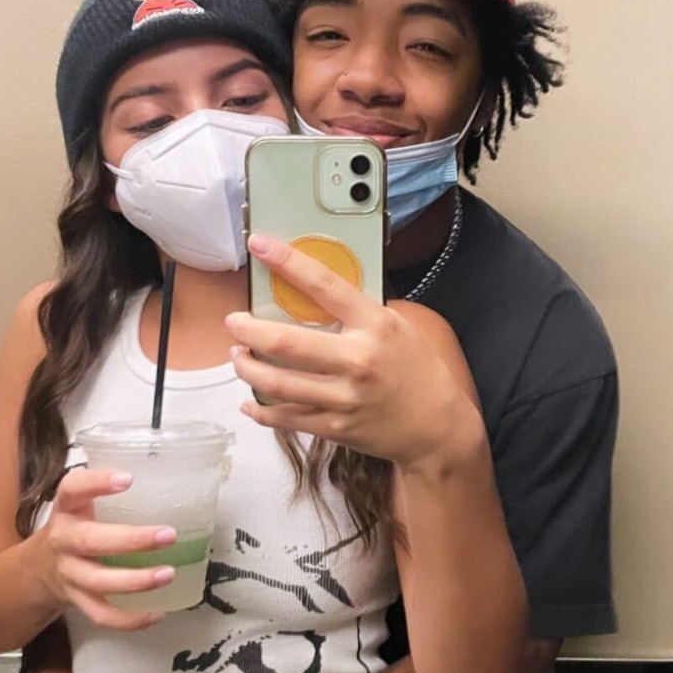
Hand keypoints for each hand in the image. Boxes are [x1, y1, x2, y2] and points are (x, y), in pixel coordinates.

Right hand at [27, 465, 178, 631]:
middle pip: (90, 541)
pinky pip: (101, 615)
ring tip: (168, 574)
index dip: (97, 483)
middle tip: (169, 535)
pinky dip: (129, 619)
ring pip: (98, 581)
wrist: (37, 569)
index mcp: (66, 509)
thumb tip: (171, 478)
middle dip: (131, 540)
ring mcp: (68, 574)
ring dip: (135, 581)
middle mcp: (63, 540)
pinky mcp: (77, 600)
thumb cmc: (75, 528)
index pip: (72, 489)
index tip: (128, 479)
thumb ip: (109, 493)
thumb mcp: (81, 504)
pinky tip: (156, 612)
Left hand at [227, 232, 479, 469]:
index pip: (324, 285)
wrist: (439, 427)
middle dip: (248, 330)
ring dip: (247, 367)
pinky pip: (285, 418)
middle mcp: (358, 361)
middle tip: (234, 321)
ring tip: (238, 355)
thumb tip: (312, 291)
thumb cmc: (418, 371)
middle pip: (286, 343)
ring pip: (277, 383)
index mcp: (375, 326)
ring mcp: (345, 398)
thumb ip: (357, 312)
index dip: (288, 261)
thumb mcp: (396, 327)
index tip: (260, 244)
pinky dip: (260, 409)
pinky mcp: (336, 427)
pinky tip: (250, 400)